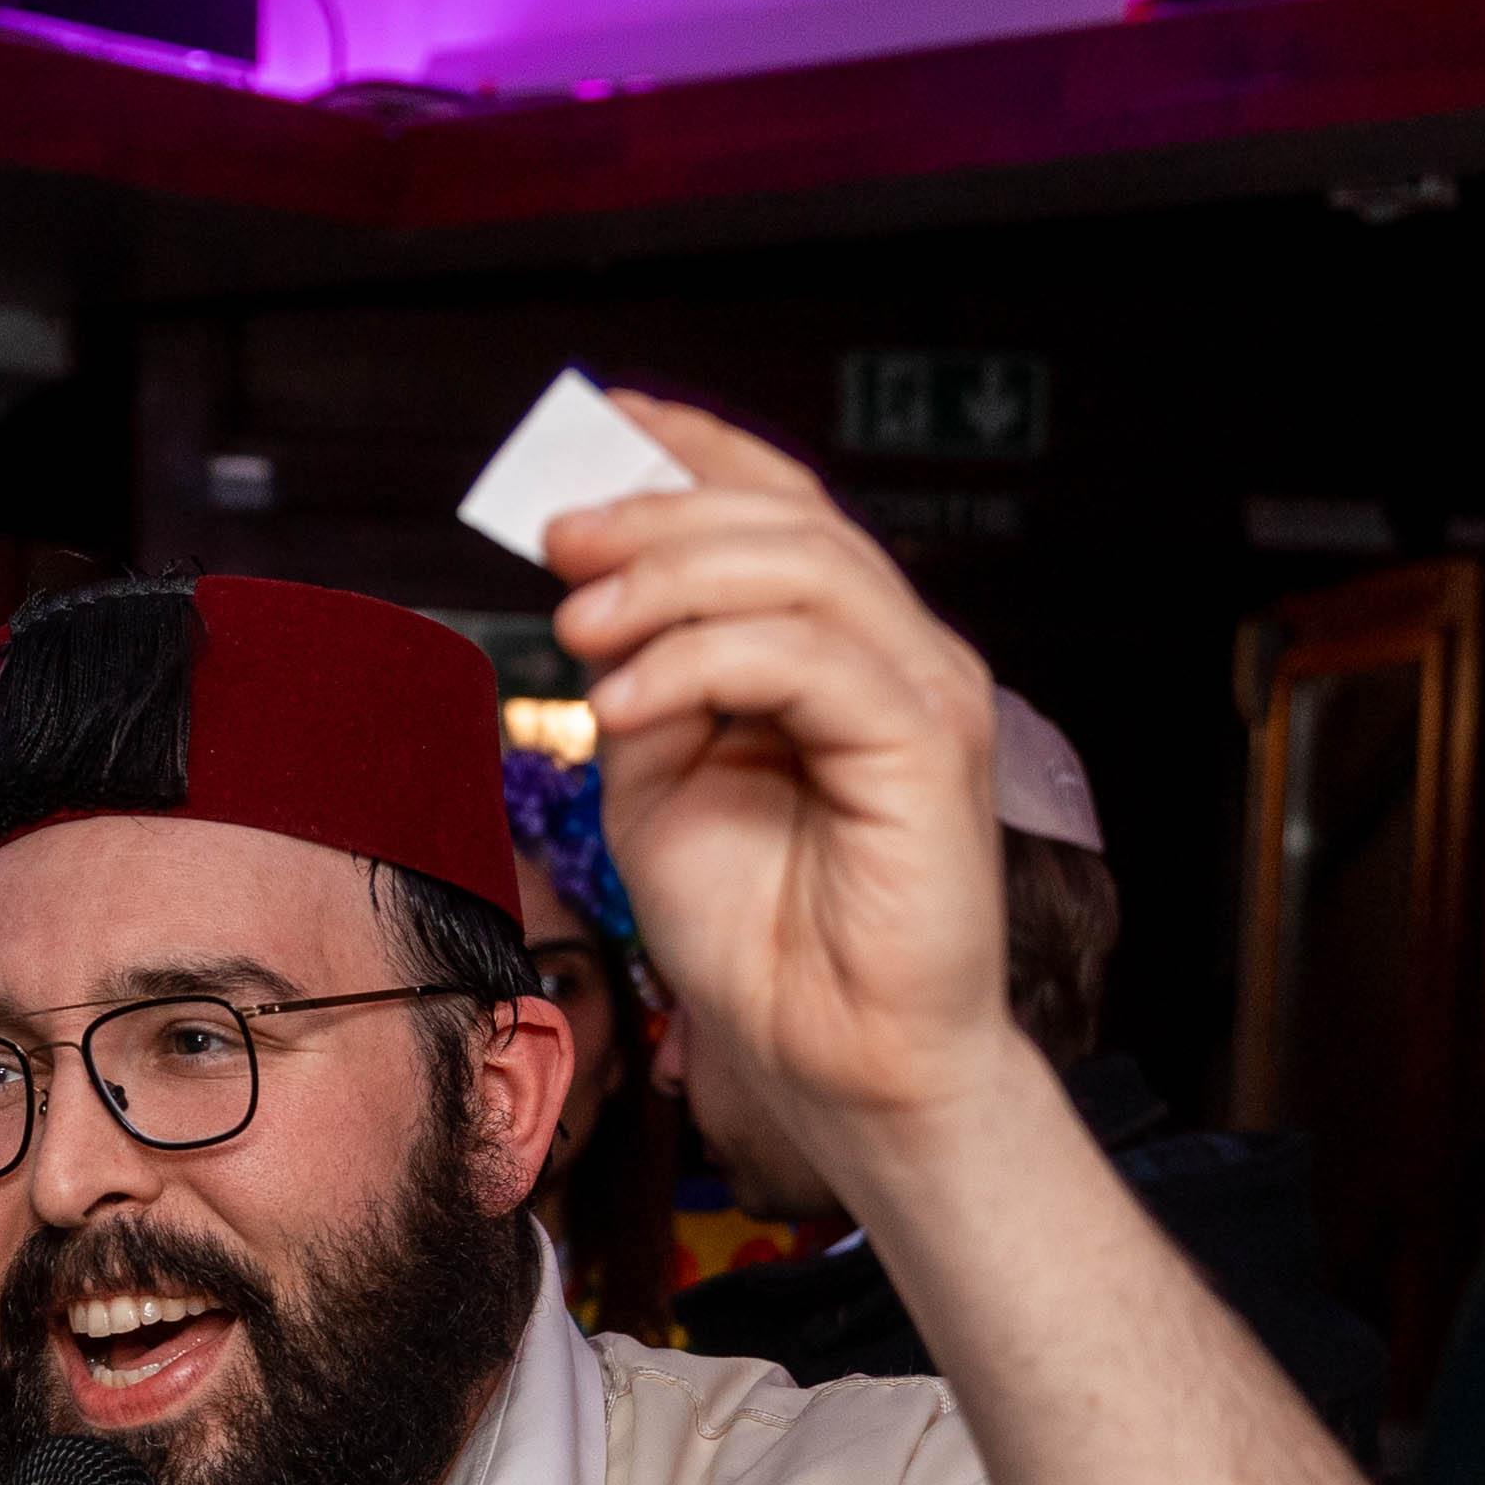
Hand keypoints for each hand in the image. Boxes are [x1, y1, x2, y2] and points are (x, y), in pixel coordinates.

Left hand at [545, 391, 1028, 1163]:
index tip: (596, 423)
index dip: (694, 452)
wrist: (835, 1060)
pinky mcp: (927, 749)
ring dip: (667, 583)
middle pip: (785, 521)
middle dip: (656, 515)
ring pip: (802, 571)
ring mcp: (924, 694)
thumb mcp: (662, 785)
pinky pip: (810, 660)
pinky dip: (701, 662)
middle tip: (558, 541)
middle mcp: (899, 655)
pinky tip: (624, 705)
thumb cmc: (762, 939)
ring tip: (578, 630)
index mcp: (843, 651)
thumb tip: (597, 599)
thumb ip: (644, 684)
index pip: (782, 507)